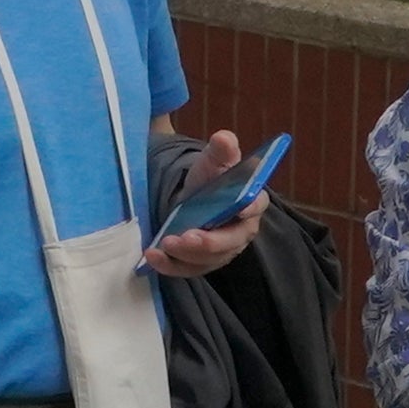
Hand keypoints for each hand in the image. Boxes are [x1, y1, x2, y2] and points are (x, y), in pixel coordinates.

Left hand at [145, 127, 263, 275]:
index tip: (239, 209)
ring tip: (165, 243)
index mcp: (251, 202)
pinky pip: (188, 269)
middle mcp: (241, 231)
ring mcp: (222, 251)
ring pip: (208, 259)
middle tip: (186, 237)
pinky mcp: (202, 264)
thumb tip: (224, 137)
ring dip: (186, 254)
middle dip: (209, 242)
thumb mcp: (212, 161)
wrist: (191, 199)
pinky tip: (153, 255)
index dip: (248, 208)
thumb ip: (221, 150)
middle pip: (231, 242)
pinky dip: (170, 265)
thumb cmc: (209, 180)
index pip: (255, 205)